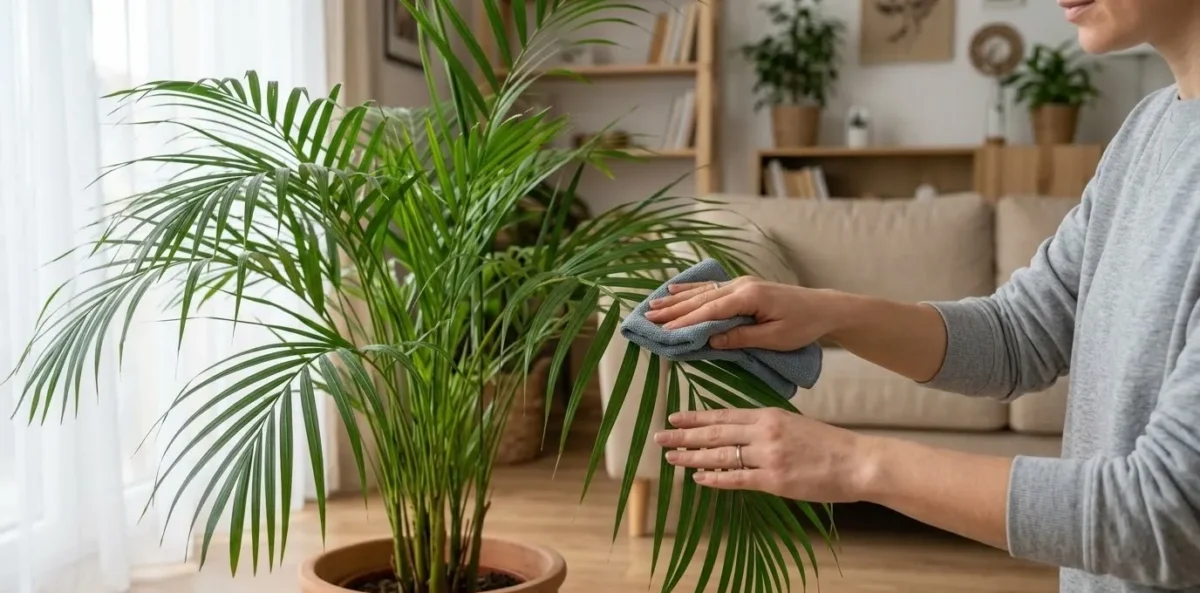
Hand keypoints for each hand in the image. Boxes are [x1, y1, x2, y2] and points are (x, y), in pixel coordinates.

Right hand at [643, 277, 836, 351]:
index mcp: (750, 297)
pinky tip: (674, 289)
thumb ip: (742, 338)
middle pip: (701, 299)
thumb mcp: (775, 338)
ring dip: (676, 299)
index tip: (664, 331)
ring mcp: (742, 283)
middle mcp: (742, 286)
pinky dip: (691, 289)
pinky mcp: (743, 287)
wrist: (824, 308)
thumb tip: (710, 340)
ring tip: (652, 306)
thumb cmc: (803, 325)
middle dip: (673, 310)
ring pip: (702, 292)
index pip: (711, 311)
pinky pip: (711, 288)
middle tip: (647, 318)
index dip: (686, 322)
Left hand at [654, 408, 872, 502]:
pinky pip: (736, 480)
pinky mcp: (774, 481)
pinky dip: (715, 479)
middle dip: (684, 435)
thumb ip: (765, 426)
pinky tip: (698, 478)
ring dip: (692, 457)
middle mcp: (764, 433)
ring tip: (671, 457)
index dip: (696, 417)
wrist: (856, 461)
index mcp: (768, 415)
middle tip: (660, 436)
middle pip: (715, 434)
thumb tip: (737, 431)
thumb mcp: (793, 423)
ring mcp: (767, 457)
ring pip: (720, 456)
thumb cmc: (828, 444)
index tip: (674, 416)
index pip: (723, 415)